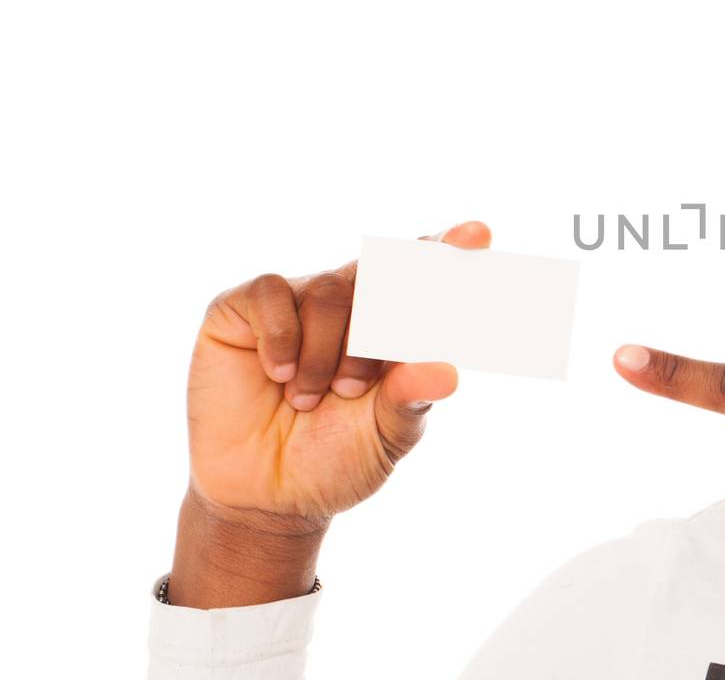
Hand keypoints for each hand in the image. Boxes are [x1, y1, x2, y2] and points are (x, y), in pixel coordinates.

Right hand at [168, 221, 488, 606]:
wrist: (264, 496)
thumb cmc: (335, 460)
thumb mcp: (383, 436)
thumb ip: (410, 400)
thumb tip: (447, 371)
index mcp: (398, 327)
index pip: (428, 275)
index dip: (451, 250)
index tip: (478, 233)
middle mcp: (352, 304)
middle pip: (383, 273)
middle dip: (386, 317)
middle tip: (365, 373)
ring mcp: (299, 301)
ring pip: (331, 290)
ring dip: (328, 351)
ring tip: (312, 398)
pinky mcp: (242, 308)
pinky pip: (271, 292)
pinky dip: (281, 336)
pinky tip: (279, 374)